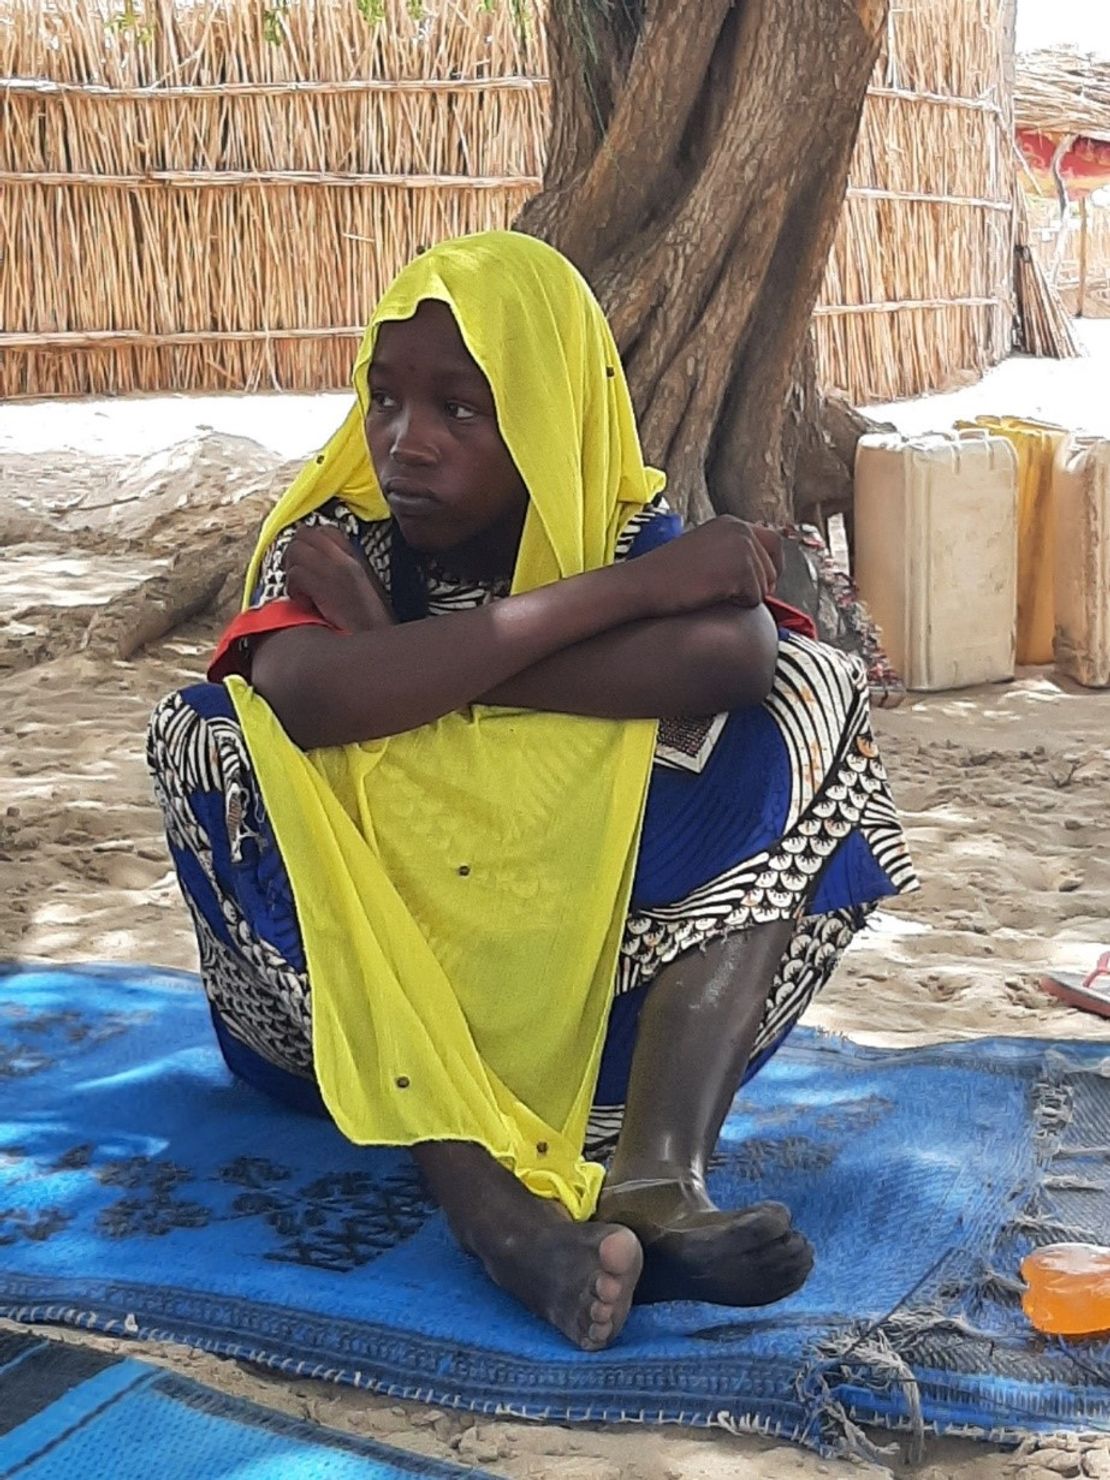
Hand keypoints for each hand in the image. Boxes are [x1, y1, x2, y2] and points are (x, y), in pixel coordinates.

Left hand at [284, 525, 395, 631]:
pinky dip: (294, 590)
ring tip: (302, 593)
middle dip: (294, 555)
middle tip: (299, 578)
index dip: (309, 545)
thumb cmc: (370, 630)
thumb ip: (344, 576)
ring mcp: (337, 572)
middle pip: (305, 534)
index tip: (307, 564)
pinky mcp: (327, 588)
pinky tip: (306, 605)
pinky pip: (296, 574)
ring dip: (292, 572)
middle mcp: (348, 560)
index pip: (326, 530)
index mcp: (358, 560)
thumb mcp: (364, 595)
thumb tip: (316, 572)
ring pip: (295, 550)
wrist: (379, 649)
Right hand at [625, 517, 781, 617]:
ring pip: (764, 587)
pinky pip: (754, 599)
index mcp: (732, 523)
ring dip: (743, 598)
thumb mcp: (704, 553)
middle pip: (772, 569)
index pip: (774, 543)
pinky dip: (736, 605)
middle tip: (724, 593)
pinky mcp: (740, 569)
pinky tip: (710, 596)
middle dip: (756, 587)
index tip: (760, 585)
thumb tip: (763, 576)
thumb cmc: (666, 576)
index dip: (770, 567)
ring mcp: (742, 548)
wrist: (644, 583)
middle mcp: (741, 530)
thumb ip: (730, 554)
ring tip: (711, 592)